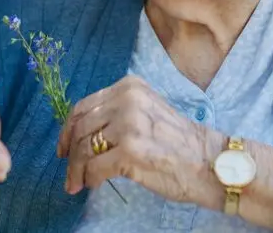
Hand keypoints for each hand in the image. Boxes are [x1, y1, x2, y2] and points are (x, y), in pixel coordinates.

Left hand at [57, 75, 223, 203]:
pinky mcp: (131, 152)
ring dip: (76, 170)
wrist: (210, 162)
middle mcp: (127, 100)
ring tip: (76, 184)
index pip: (84, 106)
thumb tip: (81, 133)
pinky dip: (89, 179)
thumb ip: (117, 113)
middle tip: (69, 172)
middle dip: (70, 153)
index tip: (62, 148)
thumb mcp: (147, 112)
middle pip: (81, 127)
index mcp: (129, 87)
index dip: (67, 129)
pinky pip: (95, 168)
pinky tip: (92, 185)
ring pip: (84, 148)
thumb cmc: (180, 143)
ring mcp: (129, 125)